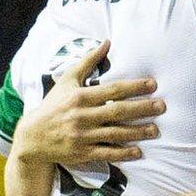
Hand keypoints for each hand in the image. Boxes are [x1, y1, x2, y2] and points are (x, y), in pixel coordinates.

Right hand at [15, 41, 162, 167]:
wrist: (32, 137)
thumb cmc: (53, 105)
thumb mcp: (67, 80)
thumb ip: (87, 61)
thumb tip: (107, 42)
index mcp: (80, 96)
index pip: (112, 90)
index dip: (134, 87)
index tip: (153, 84)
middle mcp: (82, 116)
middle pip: (118, 111)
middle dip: (142, 109)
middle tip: (162, 106)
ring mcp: (82, 136)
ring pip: (115, 133)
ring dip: (137, 132)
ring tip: (155, 130)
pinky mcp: (82, 152)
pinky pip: (106, 152)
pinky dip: (123, 152)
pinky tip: (138, 151)